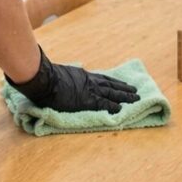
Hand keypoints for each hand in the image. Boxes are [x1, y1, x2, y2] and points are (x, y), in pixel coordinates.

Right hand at [7, 48, 139, 113]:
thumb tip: (65, 74)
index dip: (112, 82)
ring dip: (125, 96)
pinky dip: (114, 106)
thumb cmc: (48, 76)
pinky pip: (105, 104)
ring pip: (113, 93)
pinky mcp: (89, 101)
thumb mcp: (61, 72)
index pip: (102, 78)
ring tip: (136, 98)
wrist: (46, 80)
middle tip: (135, 91)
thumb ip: (67, 75)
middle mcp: (90, 81)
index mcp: (83, 75)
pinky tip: (122, 109)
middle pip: (111, 85)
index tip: (121, 83)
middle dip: (124, 88)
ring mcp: (90, 90)